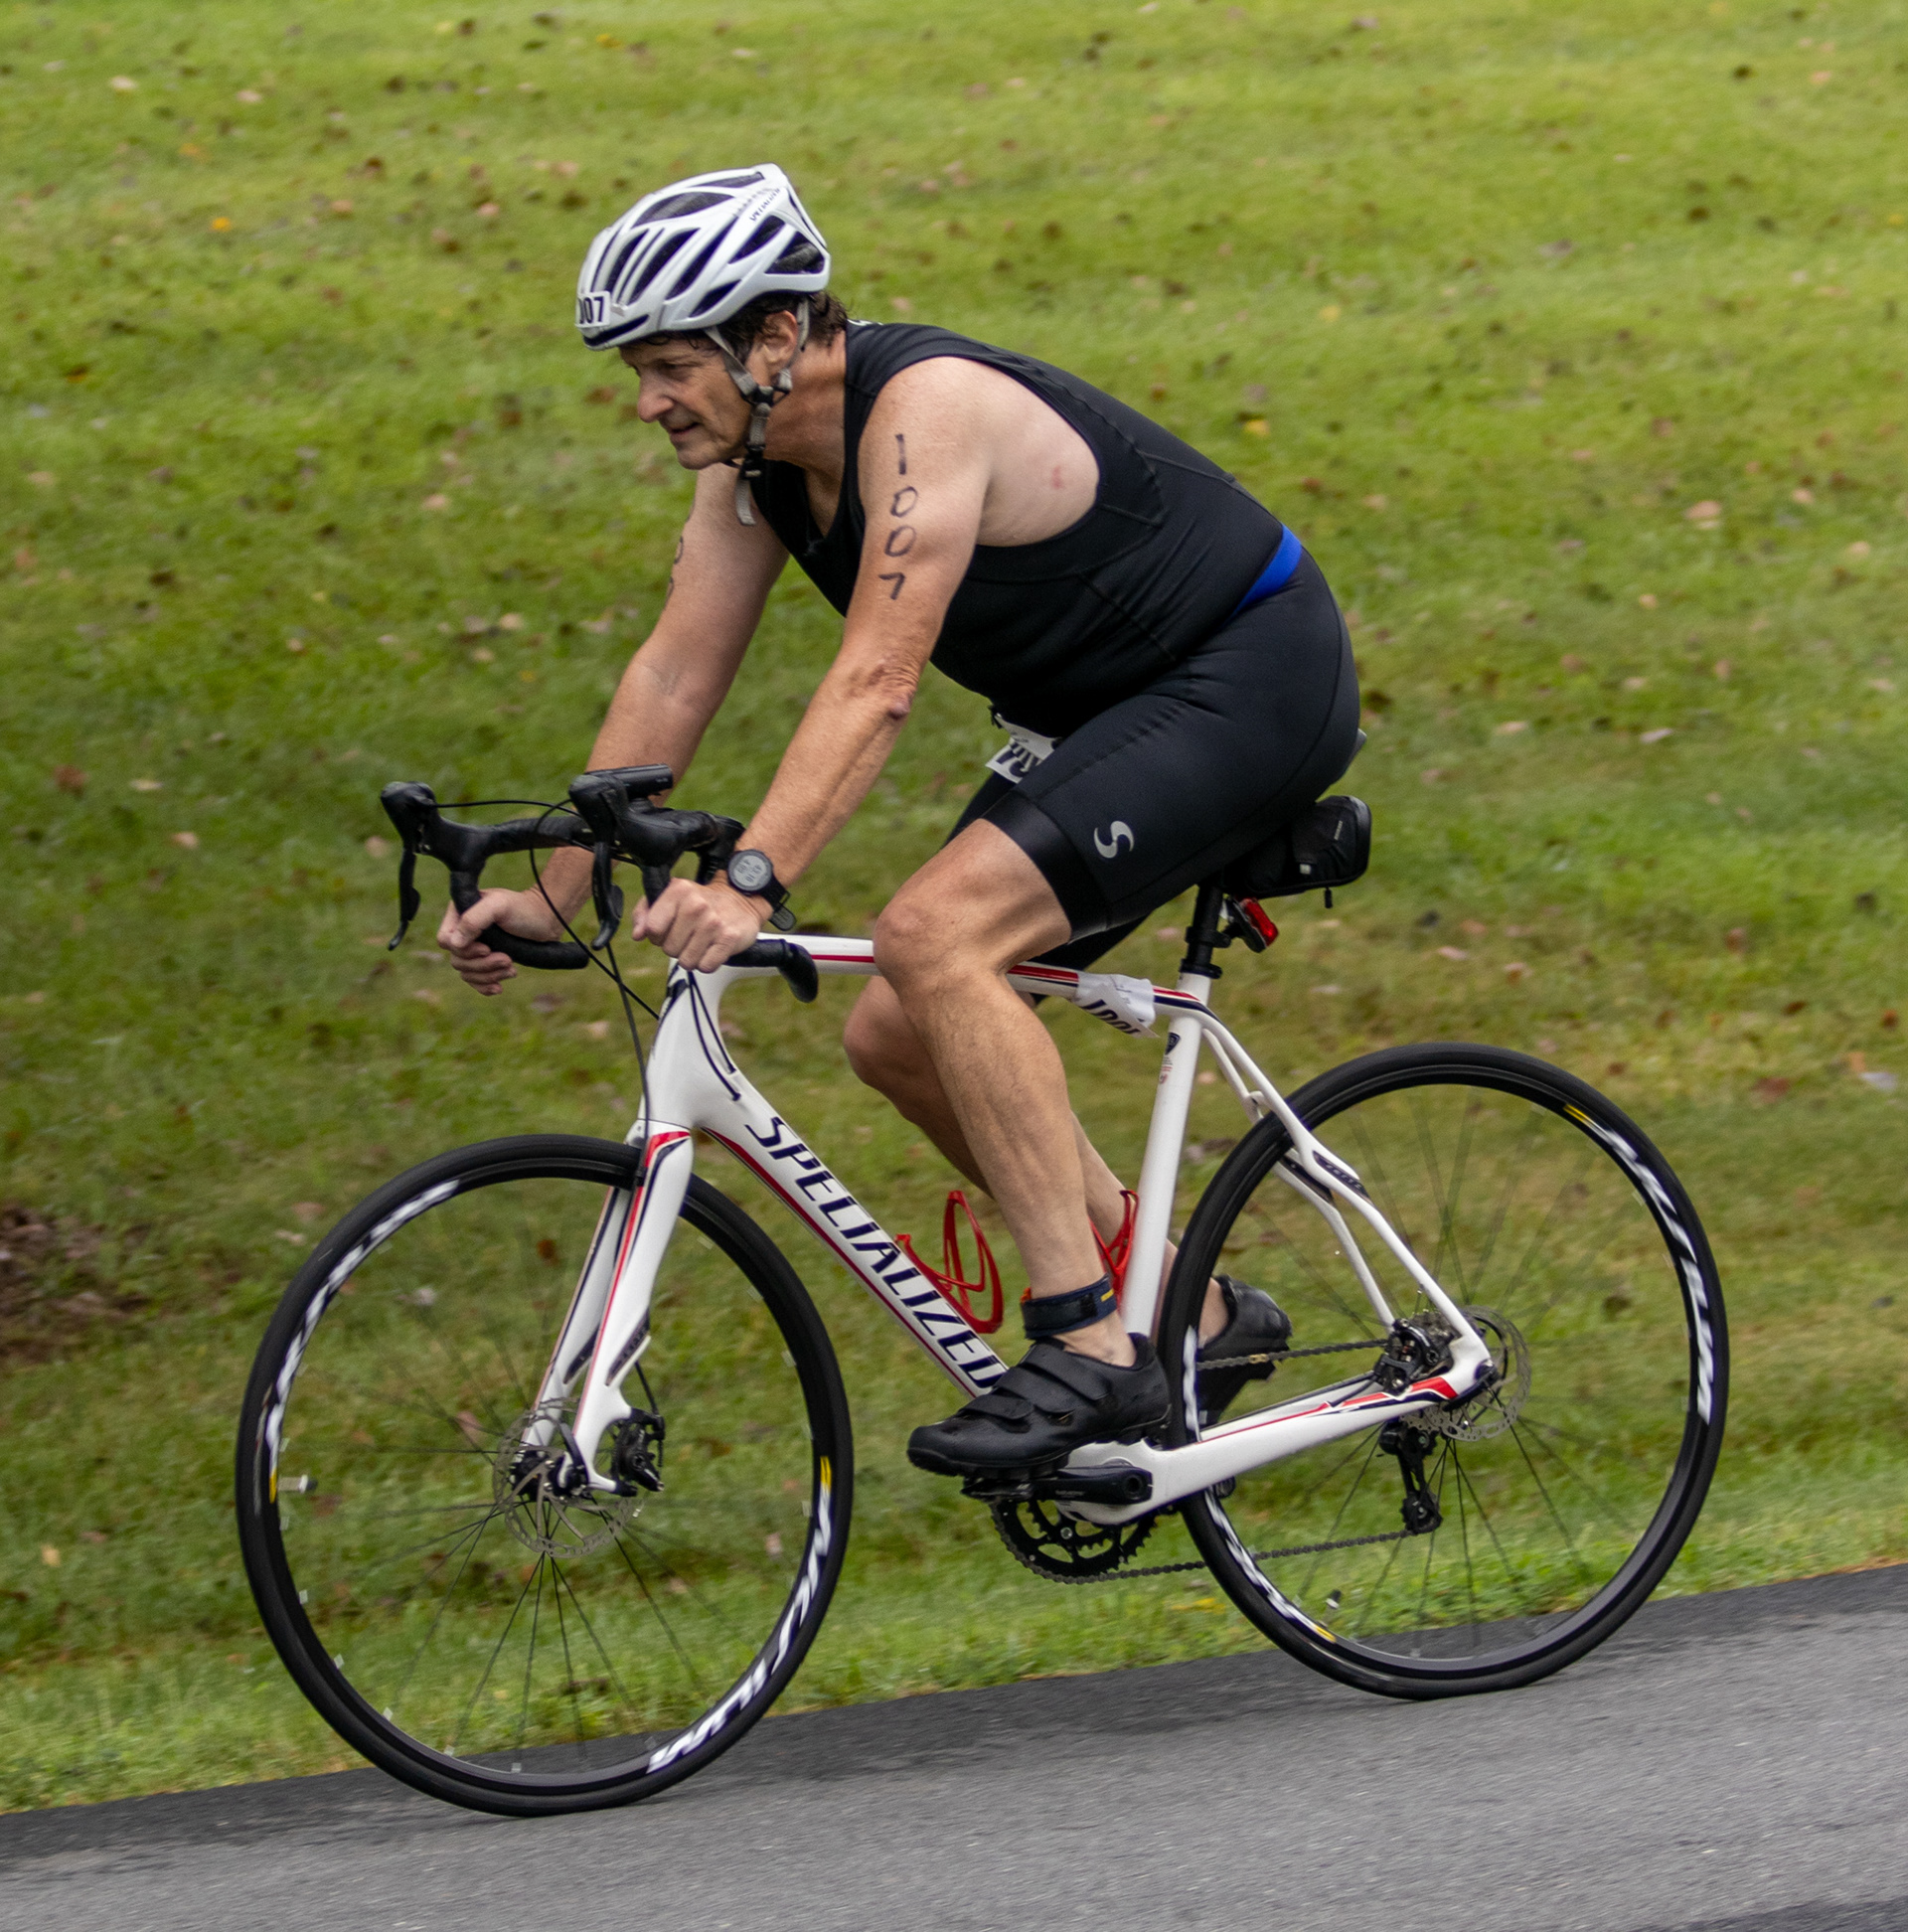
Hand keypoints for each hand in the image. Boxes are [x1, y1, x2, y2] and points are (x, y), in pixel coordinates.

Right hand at [437, 887, 572, 995]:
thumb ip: (474, 920)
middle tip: (507, 959)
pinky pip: (474, 981)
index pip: (445, 940)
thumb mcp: (499, 906)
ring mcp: (473, 947)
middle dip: (483, 965)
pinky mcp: (485, 961)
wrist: (546, 921)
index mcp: (459, 913)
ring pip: (466, 973)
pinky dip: (485, 986)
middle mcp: (463, 931)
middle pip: (457, 960)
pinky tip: (499, 987)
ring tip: (511, 969)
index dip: (464, 950)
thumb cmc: (523, 909)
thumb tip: (454, 944)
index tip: (487, 948)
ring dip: (489, 976)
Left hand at [634, 876, 765, 971]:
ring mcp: (713, 922)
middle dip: (676, 947)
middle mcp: (696, 905)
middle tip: (689, 935)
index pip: (652, 928)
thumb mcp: (671, 897)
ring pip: (686, 961)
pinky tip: (712, 948)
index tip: (668, 929)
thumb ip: (646, 912)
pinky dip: (708, 962)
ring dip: (692, 957)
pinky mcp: (729, 938)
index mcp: (678, 891)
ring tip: (701, 942)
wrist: (742, 899)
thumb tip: (638, 934)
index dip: (657, 935)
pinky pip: (706, 966)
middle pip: (669, 949)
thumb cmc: (701, 902)